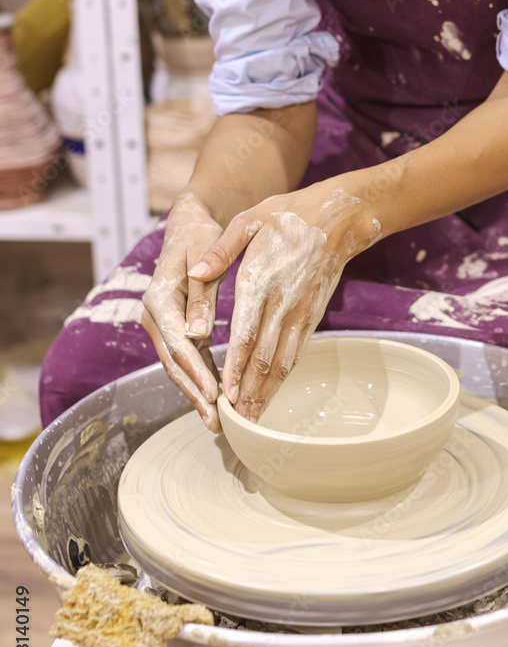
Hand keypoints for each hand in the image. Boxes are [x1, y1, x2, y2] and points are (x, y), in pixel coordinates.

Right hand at [142, 193, 225, 430]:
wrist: (186, 225)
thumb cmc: (198, 236)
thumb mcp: (203, 258)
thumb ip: (201, 295)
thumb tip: (199, 333)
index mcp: (159, 297)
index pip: (178, 342)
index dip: (197, 371)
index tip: (215, 393)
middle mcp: (154, 315)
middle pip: (174, 362)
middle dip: (194, 392)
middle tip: (215, 420)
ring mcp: (160, 323)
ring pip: (176, 365)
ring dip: (194, 392)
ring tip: (215, 420)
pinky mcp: (172, 327)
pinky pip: (184, 357)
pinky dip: (197, 378)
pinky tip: (213, 399)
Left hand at [187, 183, 380, 421]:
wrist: (340, 218)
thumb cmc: (289, 215)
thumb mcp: (250, 220)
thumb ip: (221, 250)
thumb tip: (195, 273)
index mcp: (260, 280)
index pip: (246, 333)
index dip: (236, 367)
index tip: (225, 394)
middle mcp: (281, 303)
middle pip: (263, 357)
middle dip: (248, 392)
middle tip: (234, 421)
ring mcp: (299, 313)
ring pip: (282, 361)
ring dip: (266, 392)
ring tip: (251, 419)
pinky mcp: (311, 317)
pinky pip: (295, 353)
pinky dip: (281, 378)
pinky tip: (270, 393)